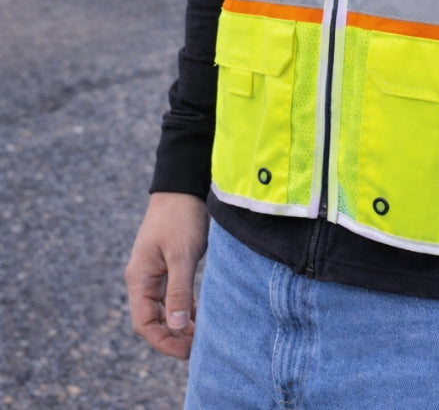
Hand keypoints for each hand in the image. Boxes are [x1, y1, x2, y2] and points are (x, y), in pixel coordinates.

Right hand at [125, 192, 208, 359]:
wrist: (184, 184)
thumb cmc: (181, 216)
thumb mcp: (182, 255)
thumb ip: (179, 291)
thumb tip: (177, 327)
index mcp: (140, 278)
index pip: (144, 323)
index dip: (163, 341)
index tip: (187, 351)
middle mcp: (143, 278)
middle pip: (152, 319)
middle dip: (172, 336)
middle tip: (198, 345)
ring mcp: (155, 271)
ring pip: (164, 308)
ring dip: (179, 323)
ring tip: (201, 334)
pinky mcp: (169, 263)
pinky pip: (173, 294)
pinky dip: (185, 306)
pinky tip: (200, 314)